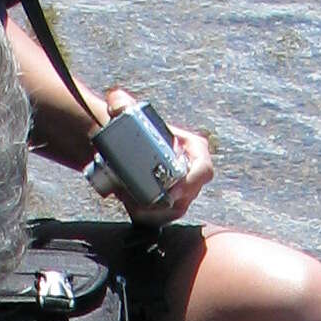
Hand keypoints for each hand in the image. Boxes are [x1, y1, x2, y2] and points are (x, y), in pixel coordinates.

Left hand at [104, 89, 213, 221]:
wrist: (121, 147)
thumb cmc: (131, 127)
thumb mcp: (126, 110)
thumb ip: (121, 102)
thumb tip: (117, 103)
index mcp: (194, 150)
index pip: (203, 170)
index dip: (192, 182)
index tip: (172, 191)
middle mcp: (192, 173)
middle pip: (188, 196)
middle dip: (168, 203)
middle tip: (144, 202)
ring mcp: (182, 193)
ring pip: (174, 210)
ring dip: (155, 212)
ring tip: (132, 204)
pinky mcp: (168, 207)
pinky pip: (162, 219)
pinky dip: (148, 217)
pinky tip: (131, 209)